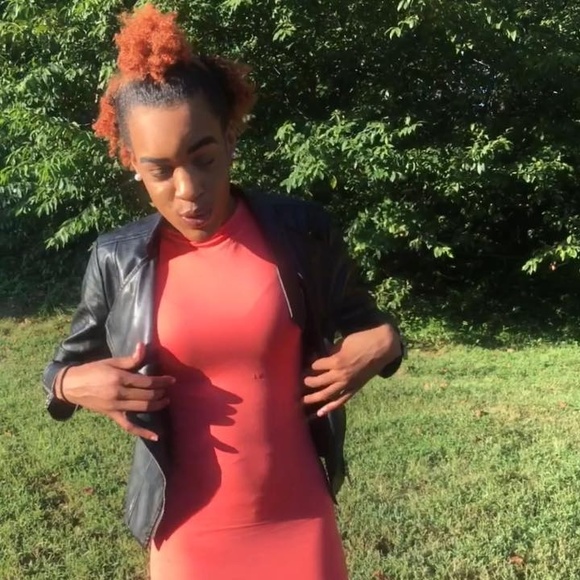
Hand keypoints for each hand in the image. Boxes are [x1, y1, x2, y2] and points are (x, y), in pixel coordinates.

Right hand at [59, 342, 174, 440]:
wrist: (71, 386)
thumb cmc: (92, 370)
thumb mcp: (111, 362)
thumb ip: (130, 359)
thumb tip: (143, 347)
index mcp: (119, 378)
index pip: (146, 382)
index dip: (161, 381)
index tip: (171, 380)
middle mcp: (118, 394)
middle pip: (146, 396)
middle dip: (160, 392)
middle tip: (169, 389)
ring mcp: (115, 406)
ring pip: (142, 408)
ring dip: (157, 406)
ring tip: (166, 401)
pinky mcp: (112, 415)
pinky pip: (129, 426)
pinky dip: (143, 432)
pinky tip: (156, 437)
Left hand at [303, 325, 400, 416]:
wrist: (383, 347)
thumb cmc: (363, 340)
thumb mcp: (343, 342)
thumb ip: (332, 351)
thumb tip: (324, 357)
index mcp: (336, 361)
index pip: (316, 366)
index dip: (311, 364)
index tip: (306, 364)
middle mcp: (340, 375)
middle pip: (318, 382)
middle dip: (307, 382)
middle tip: (300, 381)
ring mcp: (347, 384)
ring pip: (326, 394)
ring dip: (313, 398)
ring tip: (302, 400)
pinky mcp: (355, 389)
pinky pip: (341, 401)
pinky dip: (330, 407)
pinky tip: (320, 412)